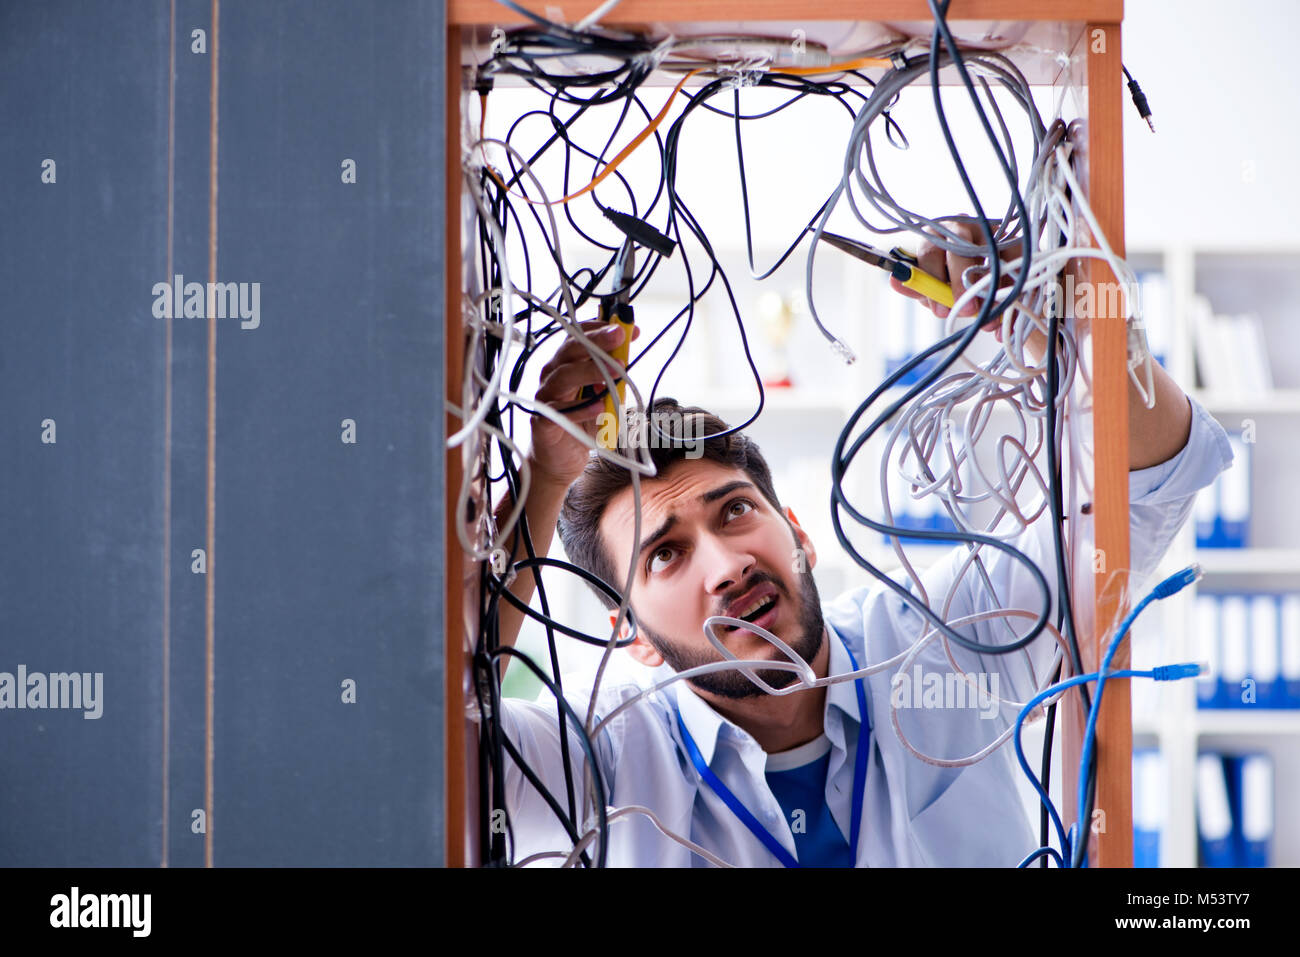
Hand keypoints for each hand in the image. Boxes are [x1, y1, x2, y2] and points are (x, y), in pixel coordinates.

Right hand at [529, 318, 641, 487]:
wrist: (560, 461)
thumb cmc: (580, 424)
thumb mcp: (602, 395)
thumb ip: (611, 376)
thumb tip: (627, 353)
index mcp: (565, 364)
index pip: (577, 336)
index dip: (599, 328)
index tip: (626, 328)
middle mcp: (552, 376)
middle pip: (570, 350)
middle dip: (596, 340)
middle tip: (619, 336)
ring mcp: (545, 398)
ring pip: (564, 376)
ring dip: (592, 370)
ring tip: (617, 370)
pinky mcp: (543, 422)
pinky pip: (560, 412)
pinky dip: (581, 409)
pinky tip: (601, 407)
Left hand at [888, 219, 1017, 341]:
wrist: (980, 270)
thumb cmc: (948, 274)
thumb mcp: (932, 282)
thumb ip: (918, 285)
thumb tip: (896, 281)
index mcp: (936, 234)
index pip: (930, 251)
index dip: (934, 281)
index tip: (939, 311)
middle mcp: (964, 226)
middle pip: (963, 250)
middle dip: (964, 284)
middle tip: (969, 312)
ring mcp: (992, 232)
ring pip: (994, 259)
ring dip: (996, 294)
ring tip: (991, 323)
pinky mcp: (1017, 242)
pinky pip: (1019, 266)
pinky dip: (1018, 294)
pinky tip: (1010, 318)